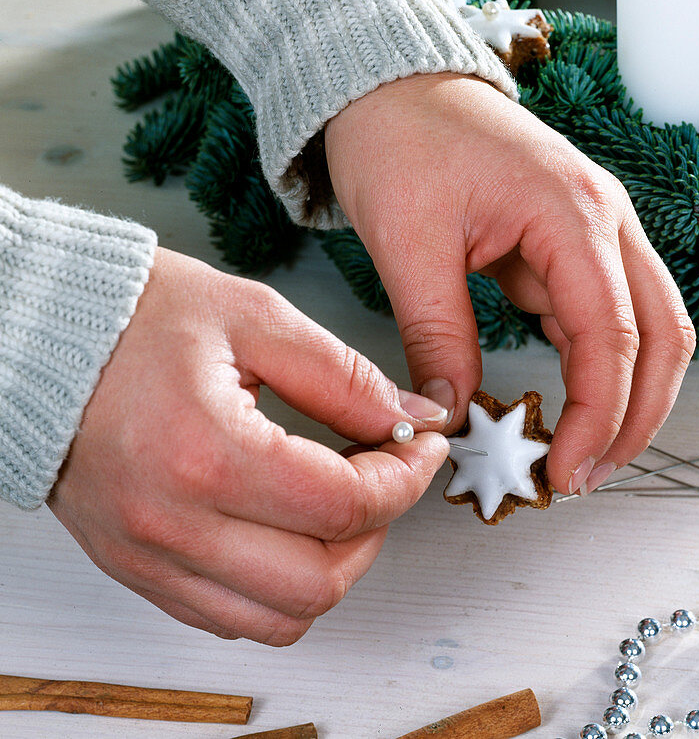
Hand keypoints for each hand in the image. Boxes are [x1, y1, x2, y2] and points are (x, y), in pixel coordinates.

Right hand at [49, 247, 448, 644]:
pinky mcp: (136, 570)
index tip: (421, 447)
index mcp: (207, 454)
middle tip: (385, 475)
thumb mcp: (258, 320)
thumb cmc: (137, 318)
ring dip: (332, 569)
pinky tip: (288, 530)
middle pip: (319, 582)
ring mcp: (148, 558)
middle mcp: (172, 524)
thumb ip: (347, 377)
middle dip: (378, 529)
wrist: (37, 336)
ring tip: (338, 506)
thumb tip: (413, 419)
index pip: (344, 506)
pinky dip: (277, 589)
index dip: (407, 479)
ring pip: (279, 619)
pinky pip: (228, 618)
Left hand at [326, 73, 694, 495]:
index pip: (614, 337)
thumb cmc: (401, 140)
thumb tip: (450, 416)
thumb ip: (437, 336)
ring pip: (649, 328)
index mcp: (574, 213)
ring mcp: (598, 229)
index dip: (601, 417)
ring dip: (629, 394)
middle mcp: (606, 220)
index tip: (566, 474)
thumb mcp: (408, 244)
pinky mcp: (575, 242)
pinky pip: (606, 314)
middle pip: (665, 335)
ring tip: (583, 453)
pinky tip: (566, 404)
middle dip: (641, 416)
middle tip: (590, 476)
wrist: (393, 81)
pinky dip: (597, 366)